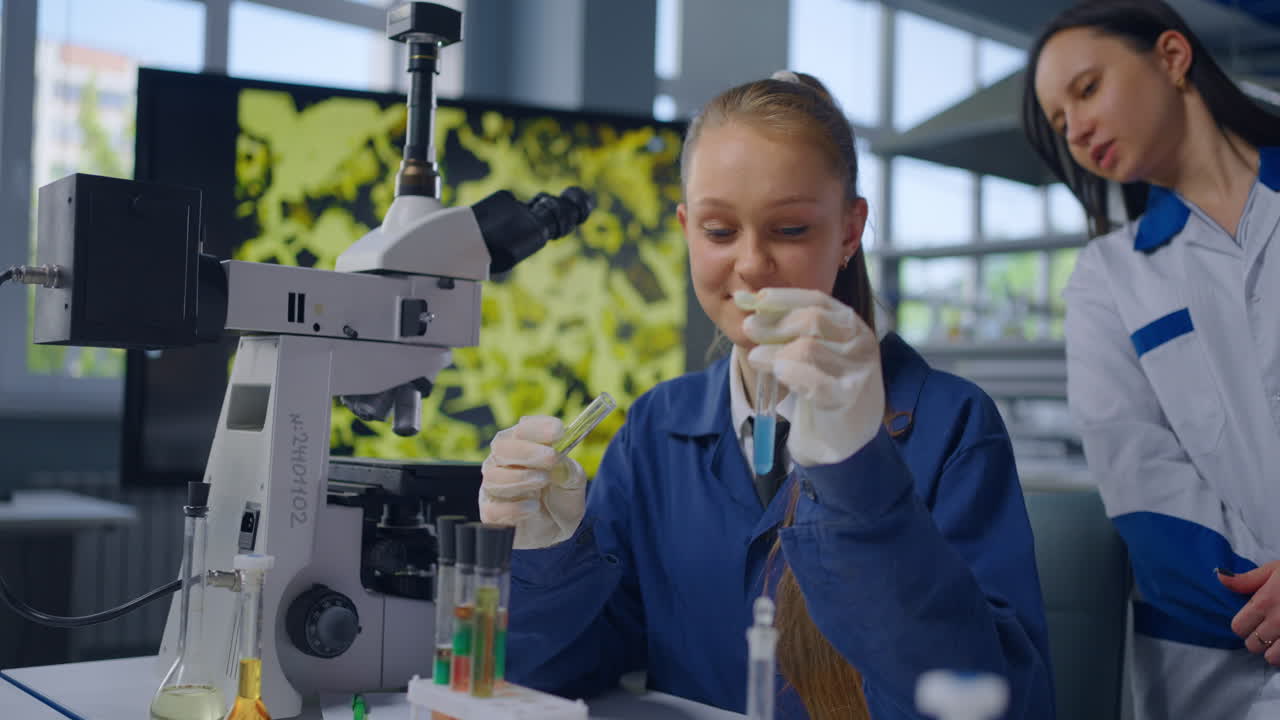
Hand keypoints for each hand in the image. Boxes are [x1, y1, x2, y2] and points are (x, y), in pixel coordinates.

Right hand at [480, 416, 586, 548]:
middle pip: (501, 448)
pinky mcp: (490, 513)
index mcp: (523, 446)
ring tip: (543, 482)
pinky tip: (532, 508)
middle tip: (551, 457)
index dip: (538, 428)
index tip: (558, 431)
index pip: (522, 429)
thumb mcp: (574, 482)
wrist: (557, 530)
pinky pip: (493, 508)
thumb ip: (569, 471)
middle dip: (527, 451)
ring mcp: (494, 488)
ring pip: (494, 477)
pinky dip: (514, 508)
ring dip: (522, 477)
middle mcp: (503, 463)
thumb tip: (559, 463)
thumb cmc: (561, 498)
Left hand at [737, 288, 883, 466]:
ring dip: (775, 352)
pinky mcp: (848, 397)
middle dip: (775, 323)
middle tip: (748, 327)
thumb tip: (747, 304)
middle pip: (812, 320)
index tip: (756, 299)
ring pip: (807, 349)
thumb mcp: (811, 350)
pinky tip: (779, 372)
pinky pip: (815, 380)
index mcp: (851, 324)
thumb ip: (787, 330)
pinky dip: (791, 373)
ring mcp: (858, 370)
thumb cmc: (825, 383)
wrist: (848, 432)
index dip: (785, 297)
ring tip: (756, 357)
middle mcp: (860, 342)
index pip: (818, 300)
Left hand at [1222, 561, 1279, 663]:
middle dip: (1257, 639)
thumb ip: (1247, 579)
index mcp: (1264, 602)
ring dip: (1274, 651)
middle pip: (1252, 645)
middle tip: (1267, 630)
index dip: (1243, 625)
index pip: (1238, 627)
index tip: (1252, 620)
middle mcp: (1277, 622)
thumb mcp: (1274, 569)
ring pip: (1272, 658)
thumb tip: (1220, 577)